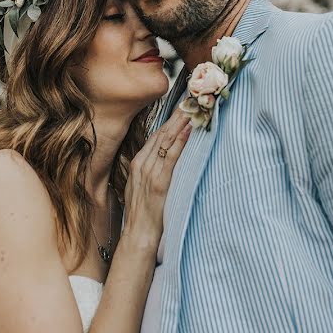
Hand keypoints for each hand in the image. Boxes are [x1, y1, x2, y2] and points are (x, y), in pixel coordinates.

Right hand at [121, 107, 191, 251]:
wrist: (137, 236)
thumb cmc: (143, 214)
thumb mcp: (142, 186)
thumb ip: (151, 170)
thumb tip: (165, 158)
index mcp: (137, 162)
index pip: (156, 134)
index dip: (171, 118)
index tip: (183, 104)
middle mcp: (141, 163)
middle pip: (162, 132)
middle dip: (178, 113)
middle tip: (192, 96)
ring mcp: (149, 172)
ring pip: (167, 140)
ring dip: (182, 121)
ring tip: (194, 106)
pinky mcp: (159, 182)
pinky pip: (171, 157)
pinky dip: (180, 141)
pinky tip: (189, 129)